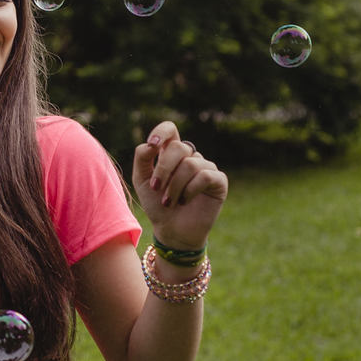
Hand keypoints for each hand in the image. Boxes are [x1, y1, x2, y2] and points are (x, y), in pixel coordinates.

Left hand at [132, 122, 227, 249]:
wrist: (171, 231)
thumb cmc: (156, 205)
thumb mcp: (142, 180)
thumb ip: (142, 158)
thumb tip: (150, 144)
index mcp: (171, 154)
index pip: (170, 130)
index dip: (162, 132)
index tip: (153, 145)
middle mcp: (190, 157)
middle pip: (179, 147)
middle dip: (163, 169)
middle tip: (155, 188)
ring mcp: (206, 168)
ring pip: (190, 164)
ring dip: (175, 186)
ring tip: (169, 202)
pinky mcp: (219, 181)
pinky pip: (205, 175)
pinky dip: (190, 190)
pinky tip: (185, 201)